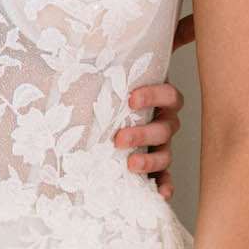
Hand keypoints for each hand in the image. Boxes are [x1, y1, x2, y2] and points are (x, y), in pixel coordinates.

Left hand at [113, 80, 184, 200]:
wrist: (103, 111)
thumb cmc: (109, 92)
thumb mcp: (109, 77)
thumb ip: (104, 68)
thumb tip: (79, 53)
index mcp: (160, 99)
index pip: (169, 95)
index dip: (154, 96)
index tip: (130, 100)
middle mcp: (164, 122)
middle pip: (165, 129)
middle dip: (142, 134)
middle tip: (118, 139)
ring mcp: (161, 146)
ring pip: (165, 154)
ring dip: (150, 160)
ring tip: (130, 164)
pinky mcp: (155, 167)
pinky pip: (164, 178)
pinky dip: (165, 186)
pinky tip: (161, 195)